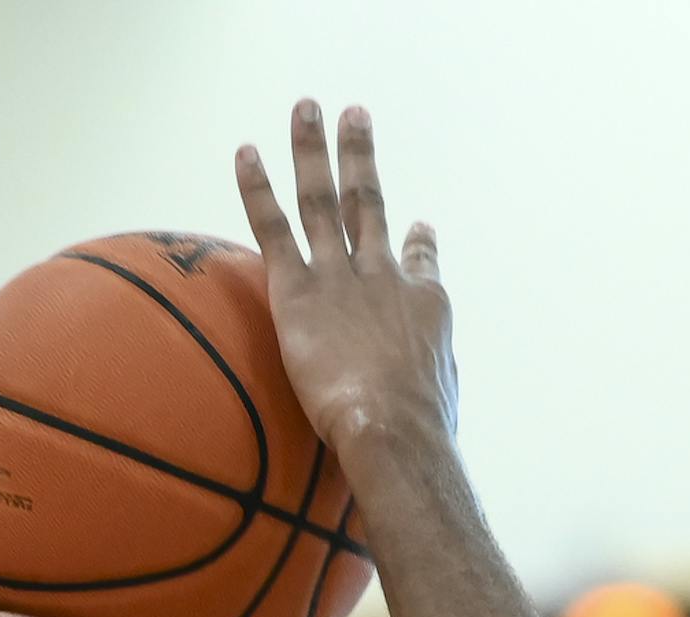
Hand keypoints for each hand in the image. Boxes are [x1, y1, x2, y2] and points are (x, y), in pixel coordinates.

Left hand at [234, 102, 457, 459]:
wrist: (395, 430)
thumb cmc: (422, 434)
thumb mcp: (443, 398)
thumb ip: (435, 374)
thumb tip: (437, 389)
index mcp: (425, 304)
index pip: (420, 264)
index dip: (417, 244)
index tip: (418, 226)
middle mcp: (384, 276)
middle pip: (370, 205)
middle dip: (360, 157)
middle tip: (353, 115)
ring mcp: (341, 278)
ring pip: (324, 201)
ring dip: (312, 151)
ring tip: (304, 109)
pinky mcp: (298, 294)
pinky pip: (274, 229)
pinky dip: (258, 189)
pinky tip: (247, 153)